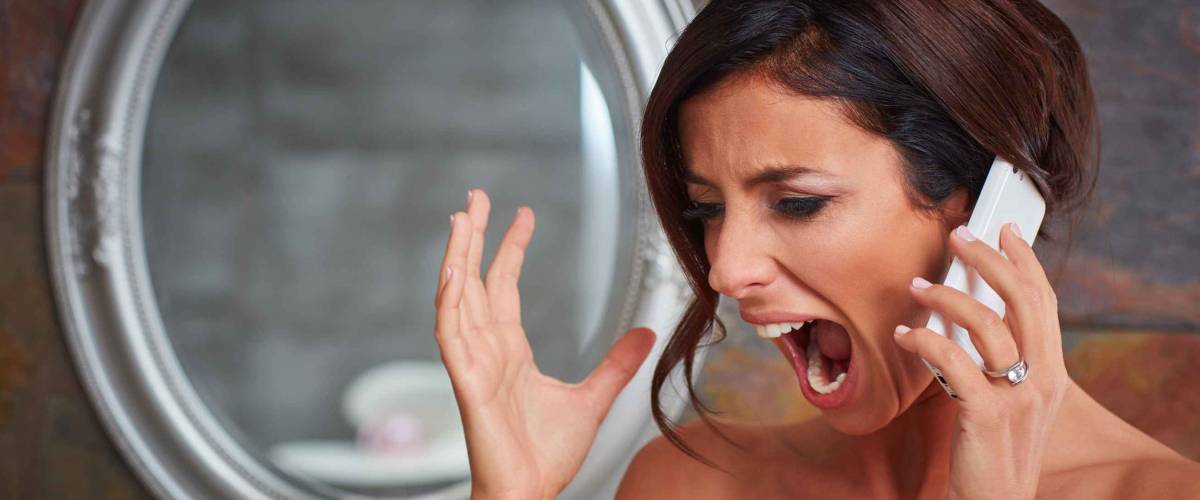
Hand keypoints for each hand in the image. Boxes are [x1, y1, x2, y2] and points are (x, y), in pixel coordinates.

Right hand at [434, 189, 656, 499]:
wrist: (530, 493)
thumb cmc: (547, 456)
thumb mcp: (594, 398)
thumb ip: (616, 365)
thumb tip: (645, 334)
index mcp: (509, 350)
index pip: (504, 287)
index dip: (509, 250)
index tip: (522, 216)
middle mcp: (487, 350)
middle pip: (475, 281)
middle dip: (474, 237)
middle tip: (474, 196)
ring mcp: (473, 365)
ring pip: (458, 299)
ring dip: (456, 257)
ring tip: (459, 219)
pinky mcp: (467, 383)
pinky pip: (452, 336)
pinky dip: (449, 303)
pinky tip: (453, 272)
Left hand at [892, 223, 1068, 498]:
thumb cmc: (992, 450)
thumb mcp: (1009, 399)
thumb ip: (999, 358)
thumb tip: (968, 308)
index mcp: (1051, 373)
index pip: (1044, 303)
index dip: (1025, 261)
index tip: (1005, 228)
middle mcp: (1043, 381)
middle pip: (1023, 301)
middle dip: (988, 260)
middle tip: (958, 236)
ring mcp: (1017, 399)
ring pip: (987, 325)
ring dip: (947, 298)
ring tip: (916, 287)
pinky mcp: (986, 416)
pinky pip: (952, 362)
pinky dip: (924, 340)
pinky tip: (904, 335)